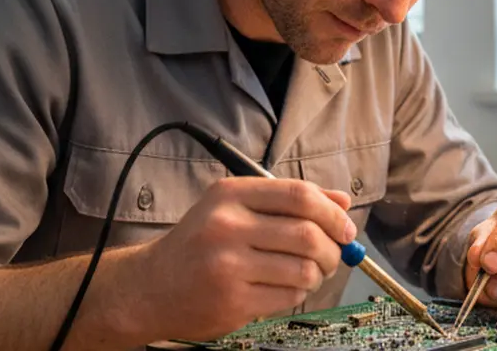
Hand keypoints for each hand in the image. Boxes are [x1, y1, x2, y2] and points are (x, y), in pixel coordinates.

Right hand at [128, 178, 356, 341]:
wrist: (150, 287)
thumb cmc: (199, 244)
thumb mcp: (235, 209)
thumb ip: (288, 202)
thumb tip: (342, 202)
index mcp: (230, 195)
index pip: (298, 195)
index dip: (332, 213)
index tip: (345, 227)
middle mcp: (227, 226)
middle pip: (307, 234)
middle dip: (333, 248)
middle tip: (334, 256)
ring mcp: (228, 265)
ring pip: (304, 269)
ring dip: (318, 274)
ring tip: (308, 273)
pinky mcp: (232, 301)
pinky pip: (289, 296)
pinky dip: (298, 293)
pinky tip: (285, 288)